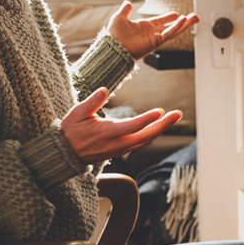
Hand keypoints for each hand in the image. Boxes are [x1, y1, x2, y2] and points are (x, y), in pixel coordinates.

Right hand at [60, 87, 182, 164]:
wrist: (65, 154)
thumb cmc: (70, 131)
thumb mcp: (76, 113)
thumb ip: (92, 102)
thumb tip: (104, 90)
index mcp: (107, 133)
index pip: (132, 126)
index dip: (147, 119)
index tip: (160, 111)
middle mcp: (117, 143)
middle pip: (146, 136)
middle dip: (164, 125)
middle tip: (177, 114)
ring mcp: (120, 149)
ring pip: (146, 140)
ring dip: (161, 128)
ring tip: (173, 116)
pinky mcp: (121, 150)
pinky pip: (140, 142)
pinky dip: (152, 133)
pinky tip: (159, 125)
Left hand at [107, 0, 198, 60]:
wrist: (113, 46)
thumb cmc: (114, 35)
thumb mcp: (119, 17)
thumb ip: (125, 10)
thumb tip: (127, 3)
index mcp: (143, 27)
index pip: (159, 21)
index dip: (168, 18)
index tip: (176, 14)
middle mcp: (151, 33)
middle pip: (171, 27)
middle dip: (183, 22)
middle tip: (193, 17)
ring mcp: (154, 38)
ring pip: (173, 30)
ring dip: (185, 25)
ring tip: (195, 18)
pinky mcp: (156, 43)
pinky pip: (169, 34)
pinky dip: (176, 28)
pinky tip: (183, 21)